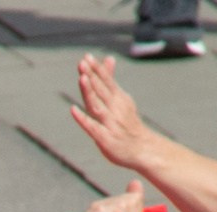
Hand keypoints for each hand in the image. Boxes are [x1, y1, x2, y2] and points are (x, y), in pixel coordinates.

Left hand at [71, 53, 151, 173]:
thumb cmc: (127, 124)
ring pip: (97, 104)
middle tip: (83, 61)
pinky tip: (73, 110)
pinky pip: (92, 127)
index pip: (106, 81)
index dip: (96, 69)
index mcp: (118, 98)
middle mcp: (115, 108)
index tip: (86, 56)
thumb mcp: (120, 99)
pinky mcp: (105, 138)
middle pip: (101, 90)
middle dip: (92, 75)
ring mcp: (110, 123)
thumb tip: (108, 58)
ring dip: (90, 91)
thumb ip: (111, 80)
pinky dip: (83, 118)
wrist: (143, 148)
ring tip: (82, 78)